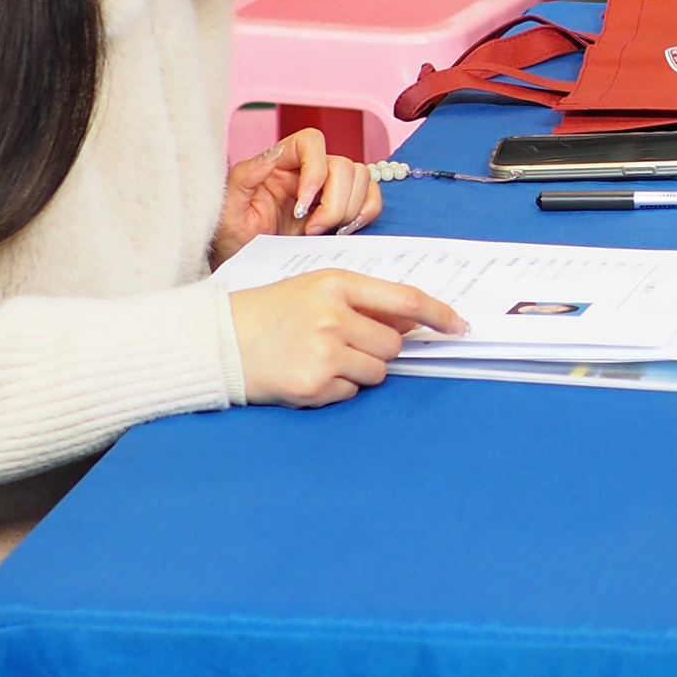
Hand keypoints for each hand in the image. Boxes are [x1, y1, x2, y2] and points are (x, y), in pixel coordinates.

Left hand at [211, 128, 382, 263]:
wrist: (245, 262)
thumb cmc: (234, 235)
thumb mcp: (228, 208)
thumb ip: (245, 176)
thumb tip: (271, 156)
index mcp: (280, 162)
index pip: (311, 141)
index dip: (315, 170)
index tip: (303, 205)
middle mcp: (307, 170)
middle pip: (343, 165)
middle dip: (332, 203)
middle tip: (311, 230)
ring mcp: (328, 188)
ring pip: (361, 179)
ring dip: (348, 209)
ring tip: (323, 232)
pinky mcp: (343, 208)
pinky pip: (371, 198)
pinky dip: (365, 213)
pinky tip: (343, 230)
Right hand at [228, 268, 466, 407]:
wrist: (216, 340)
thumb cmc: (270, 312)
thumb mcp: (315, 289)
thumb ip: (364, 302)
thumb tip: (412, 323)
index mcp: (336, 283)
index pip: (405, 299)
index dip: (439, 314)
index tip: (459, 326)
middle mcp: (332, 315)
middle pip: (392, 345)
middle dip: (379, 350)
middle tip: (344, 345)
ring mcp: (323, 352)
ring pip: (376, 372)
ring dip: (358, 371)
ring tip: (320, 358)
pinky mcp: (313, 385)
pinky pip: (350, 393)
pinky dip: (336, 389)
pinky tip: (307, 374)